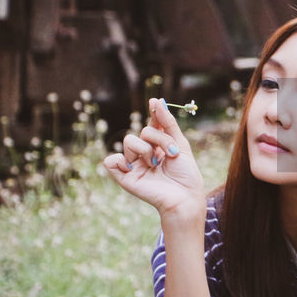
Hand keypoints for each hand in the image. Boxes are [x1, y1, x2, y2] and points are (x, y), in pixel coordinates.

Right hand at [102, 98, 206, 217]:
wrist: (185, 196)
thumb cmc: (186, 173)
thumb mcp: (180, 143)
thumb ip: (167, 122)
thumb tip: (156, 100)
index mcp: (159, 146)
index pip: (153, 126)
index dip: (155, 114)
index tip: (155, 102)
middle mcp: (146, 154)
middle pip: (142, 132)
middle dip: (158, 139)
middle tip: (171, 154)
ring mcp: (134, 165)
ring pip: (129, 141)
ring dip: (145, 150)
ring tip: (156, 165)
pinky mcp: (125, 177)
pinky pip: (110, 161)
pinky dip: (119, 161)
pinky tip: (132, 168)